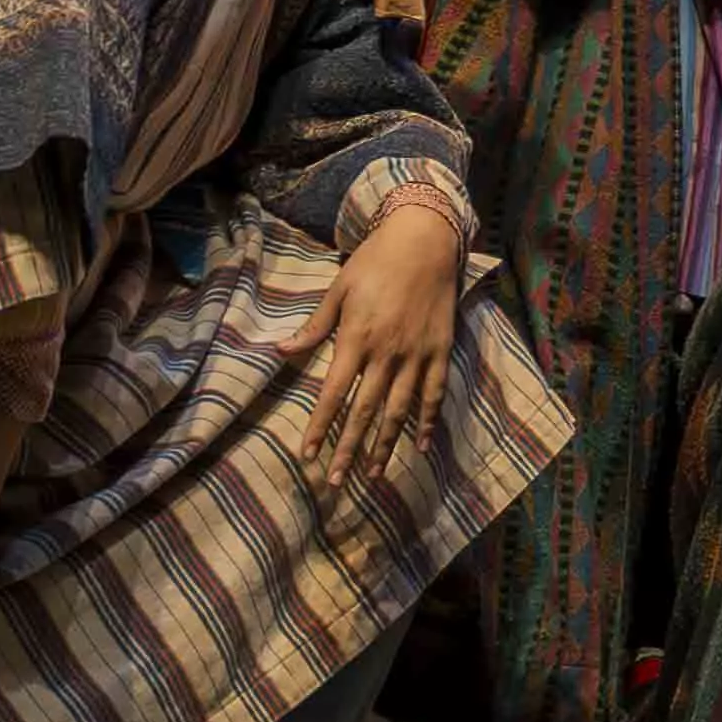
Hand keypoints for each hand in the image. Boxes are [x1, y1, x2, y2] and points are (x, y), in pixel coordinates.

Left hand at [299, 190, 467, 495]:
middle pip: (365, 410)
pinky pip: (434, 393)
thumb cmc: (375, 262)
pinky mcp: (440, 350)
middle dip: (348, 448)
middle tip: (337, 483)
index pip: (334, 393)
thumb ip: (314, 326)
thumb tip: (281, 352)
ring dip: (384, 445)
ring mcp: (417, 353)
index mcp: (357, 337)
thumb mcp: (339, 289)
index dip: (321, 426)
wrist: (425, 239)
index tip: (309, 455)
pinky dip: (426, 422)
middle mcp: (387, 352)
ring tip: (371, 474)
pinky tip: (419, 447)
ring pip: (399, 409)